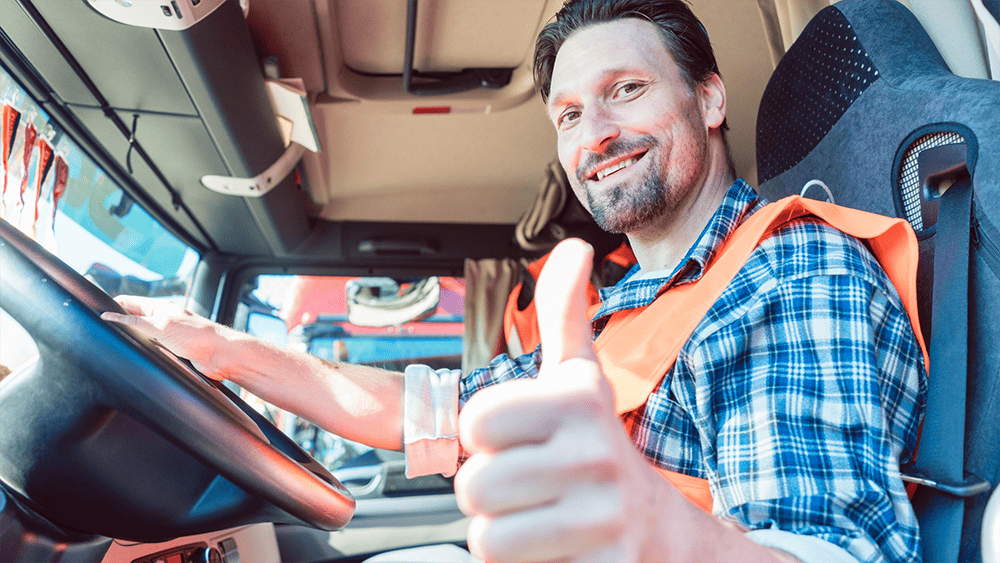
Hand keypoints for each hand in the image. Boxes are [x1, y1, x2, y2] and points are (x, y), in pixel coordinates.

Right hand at [101, 295, 228, 376]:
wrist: (221, 356)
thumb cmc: (197, 336)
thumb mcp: (161, 326)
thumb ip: (134, 322)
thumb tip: (107, 316)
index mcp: (159, 308)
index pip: (128, 302)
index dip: (111, 306)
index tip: (94, 313)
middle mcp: (161, 320)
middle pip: (131, 319)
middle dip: (117, 324)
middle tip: (99, 333)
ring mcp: (166, 336)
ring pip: (140, 336)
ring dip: (130, 340)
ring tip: (112, 346)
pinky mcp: (171, 352)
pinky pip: (150, 350)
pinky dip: (141, 352)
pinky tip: (133, 358)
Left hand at [455, 239, 676, 562]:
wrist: (663, 533)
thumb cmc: (602, 450)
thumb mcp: (583, 379)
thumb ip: (565, 315)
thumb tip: (572, 248)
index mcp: (577, 403)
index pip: (473, 422)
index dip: (485, 437)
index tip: (518, 438)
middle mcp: (593, 456)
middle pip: (474, 485)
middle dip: (492, 490)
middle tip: (531, 486)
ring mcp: (601, 518)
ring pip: (487, 537)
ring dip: (504, 533)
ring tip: (540, 517)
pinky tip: (557, 548)